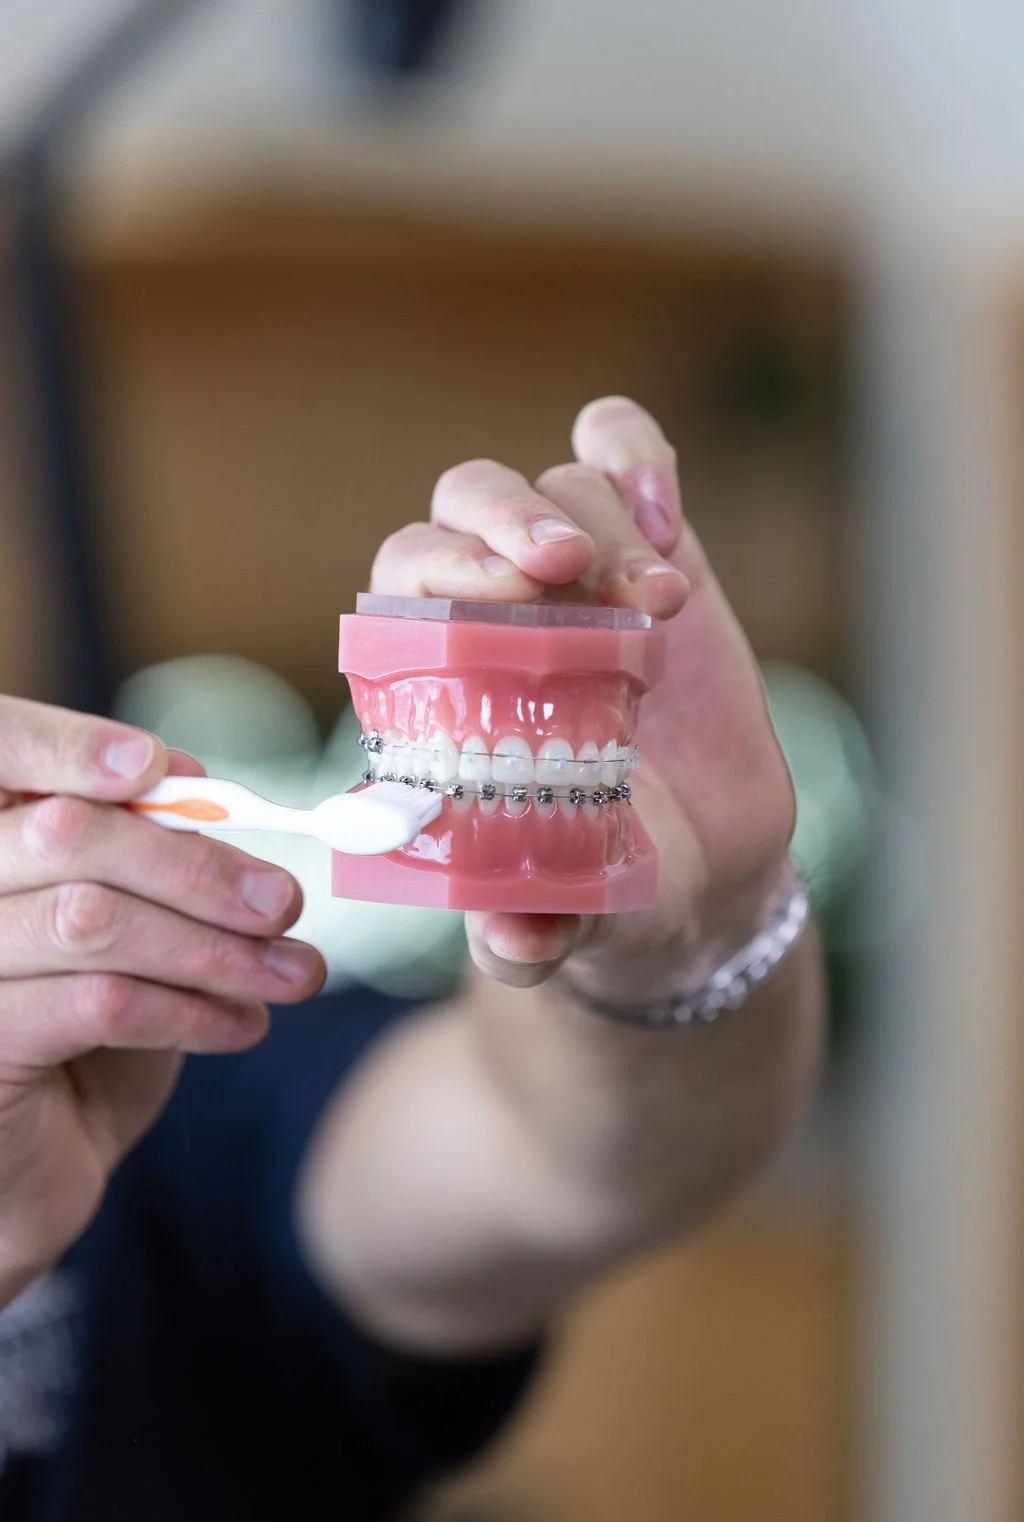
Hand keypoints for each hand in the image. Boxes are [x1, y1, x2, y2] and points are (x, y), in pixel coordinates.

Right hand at [0, 698, 324, 1303]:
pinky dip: (190, 1010)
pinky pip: (99, 1003)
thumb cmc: (82, 1036)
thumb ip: (145, 857)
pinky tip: (244, 1027)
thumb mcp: (123, 930)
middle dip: (196, 865)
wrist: (31, 1176)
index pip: (1, 752)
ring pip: (93, 921)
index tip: (162, 769)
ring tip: (294, 975)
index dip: (70, 746)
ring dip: (215, 948)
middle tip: (285, 902)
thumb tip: (206, 788)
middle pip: (65, 833)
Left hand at [371, 396, 794, 997]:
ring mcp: (576, 575)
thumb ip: (532, 930)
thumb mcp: (568, 915)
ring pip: (556, 483)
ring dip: (604, 523)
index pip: (405, 582)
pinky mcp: (649, 547)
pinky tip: (667, 518)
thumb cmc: (601, 887)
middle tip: (568, 569)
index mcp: (442, 678)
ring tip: (661, 606)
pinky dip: (636, 454)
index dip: (442, 569)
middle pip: (466, 505)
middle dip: (508, 518)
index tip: (506, 599)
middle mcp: (497, 612)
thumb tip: (508, 939)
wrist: (698, 875)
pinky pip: (619, 448)